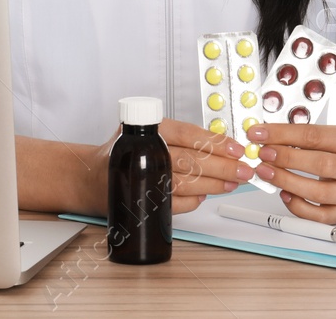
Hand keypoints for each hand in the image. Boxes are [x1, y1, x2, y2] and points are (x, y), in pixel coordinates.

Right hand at [87, 118, 245, 214]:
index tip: (236, 148)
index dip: (215, 142)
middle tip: (243, 170)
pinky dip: (193, 202)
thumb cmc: (126, 153)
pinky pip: (174, 204)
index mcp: (149, 130)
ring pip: (185, 183)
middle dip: (222, 166)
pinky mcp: (141, 200)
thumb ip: (180, 137)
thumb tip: (222, 145)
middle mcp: (145, 152)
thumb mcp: (150, 134)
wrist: (92, 176)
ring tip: (232, 183)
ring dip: (213, 185)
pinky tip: (204, 197)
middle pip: (191, 160)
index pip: (187, 134)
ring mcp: (142, 177)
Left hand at [245, 122, 335, 223]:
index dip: (283, 134)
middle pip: (321, 164)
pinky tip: (285, 194)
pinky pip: (321, 216)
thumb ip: (307, 135)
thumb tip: (269, 136)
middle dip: (286, 159)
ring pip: (319, 193)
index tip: (260, 134)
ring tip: (267, 172)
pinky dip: (299, 207)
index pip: (315, 135)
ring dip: (288, 182)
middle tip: (263, 154)